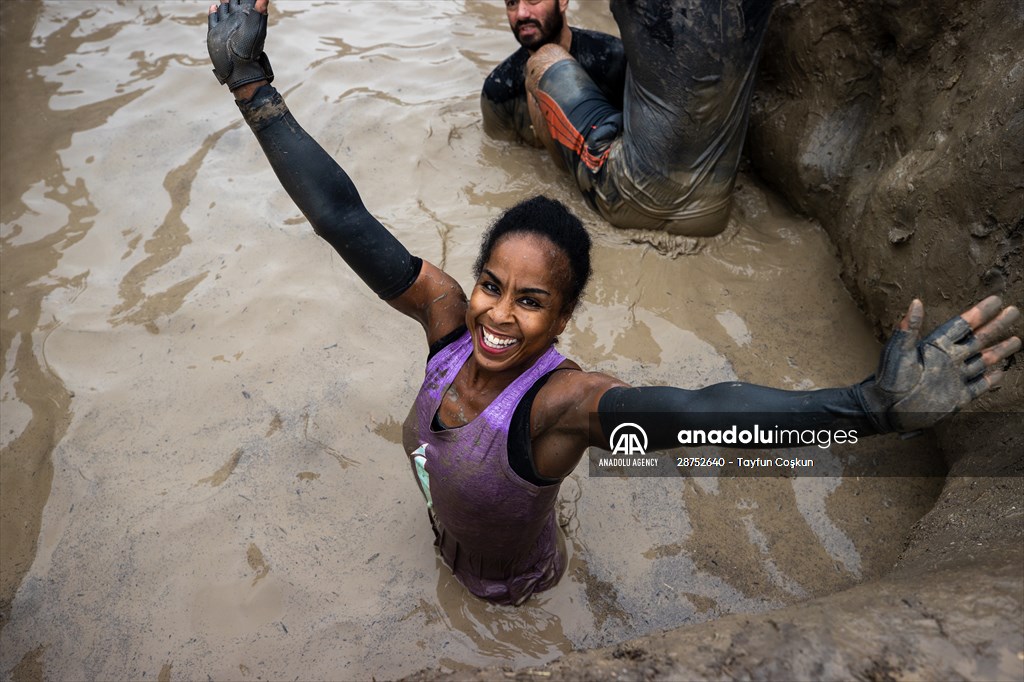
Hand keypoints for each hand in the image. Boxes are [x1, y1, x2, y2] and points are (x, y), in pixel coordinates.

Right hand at [207, 0, 272, 91]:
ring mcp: (225, 24)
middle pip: (234, 1)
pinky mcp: (216, 32)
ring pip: (224, 7)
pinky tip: (214, 6)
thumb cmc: (250, 48)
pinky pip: (214, 18)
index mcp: (246, 15)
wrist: (238, 67)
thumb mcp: (256, 27)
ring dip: (224, 1)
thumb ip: (259, 11)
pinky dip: (213, 12)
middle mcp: (236, 18)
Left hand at [861, 296, 1020, 431]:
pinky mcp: (956, 397)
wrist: (884, 410)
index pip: (962, 325)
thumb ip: (908, 329)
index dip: (979, 313)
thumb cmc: (888, 380)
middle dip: (996, 326)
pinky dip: (991, 379)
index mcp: (935, 347)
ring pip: (983, 361)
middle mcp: (948, 360)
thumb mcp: (898, 353)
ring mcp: (954, 378)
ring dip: (999, 351)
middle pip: (978, 339)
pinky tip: (1001, 372)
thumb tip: (915, 302)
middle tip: (1014, 312)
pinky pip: (978, 386)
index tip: (996, 300)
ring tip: (1017, 340)